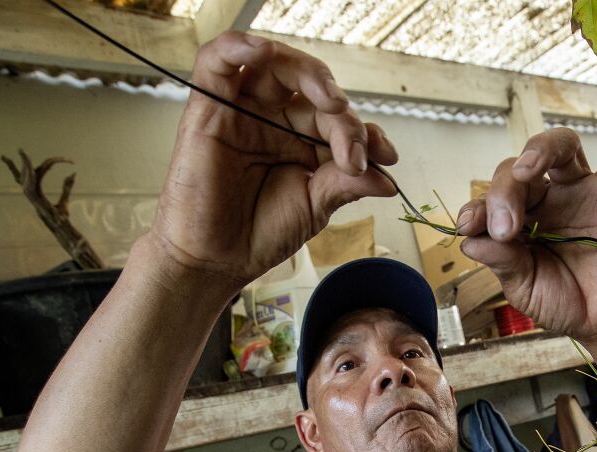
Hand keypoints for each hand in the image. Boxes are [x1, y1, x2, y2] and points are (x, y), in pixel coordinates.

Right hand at [149, 33, 397, 289]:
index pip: (339, 119)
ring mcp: (243, 110)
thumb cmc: (260, 233)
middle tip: (356, 147)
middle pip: (314, 90)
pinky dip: (239, 46)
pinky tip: (263, 52)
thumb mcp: (316, 206)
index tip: (386, 158)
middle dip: (343, 116)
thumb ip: (347, 184)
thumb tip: (388, 178)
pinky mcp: (208, 107)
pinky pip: (217, 60)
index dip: (365, 133)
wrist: (217, 260)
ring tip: (332, 103)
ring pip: (275, 64)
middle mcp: (274, 119)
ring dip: (310, 74)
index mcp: (303, 139)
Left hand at [456, 82, 596, 342]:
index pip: (489, 200)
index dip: (478, 208)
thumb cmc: (561, 301)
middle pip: (517, 171)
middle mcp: (543, 198)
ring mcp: (577, 192)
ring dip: (540, 149)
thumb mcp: (523, 288)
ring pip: (558, 149)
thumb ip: (502, 262)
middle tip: (506, 226)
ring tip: (529, 166)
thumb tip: (471, 240)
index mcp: (515, 220)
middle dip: (504, 193)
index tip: (469, 226)